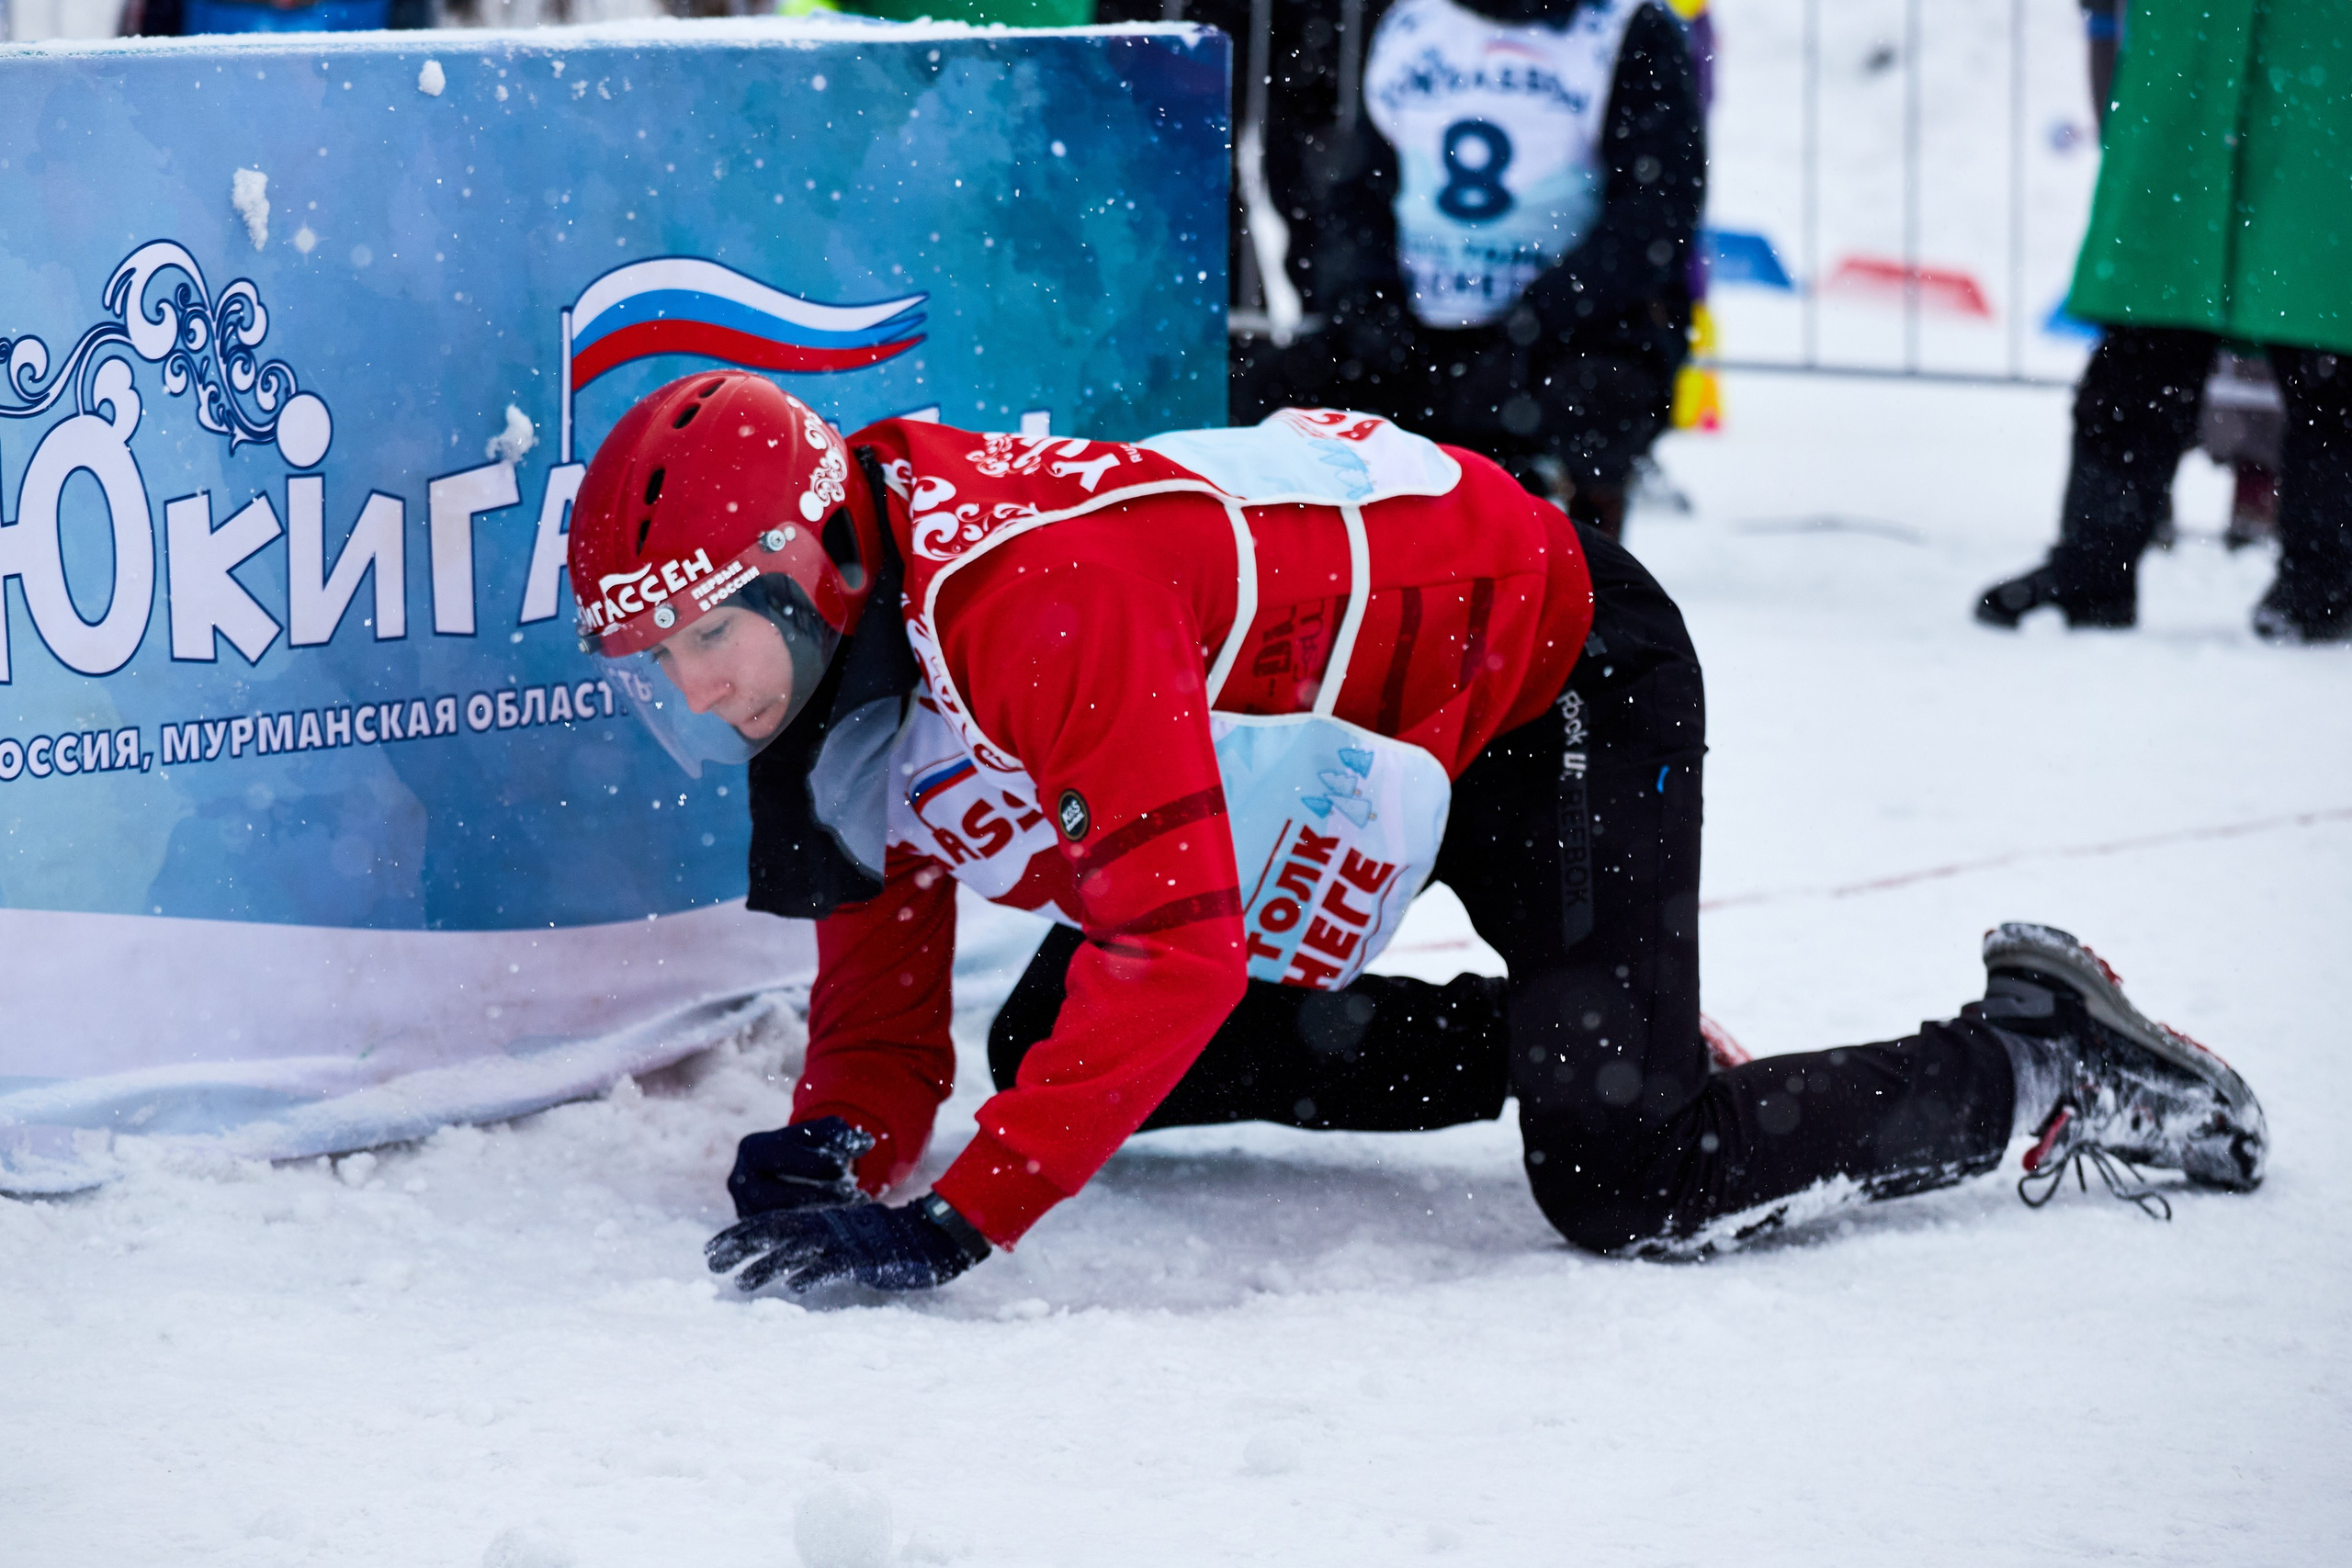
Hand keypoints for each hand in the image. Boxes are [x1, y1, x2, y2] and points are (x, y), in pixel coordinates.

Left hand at [705, 1193, 991, 1293]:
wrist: (932, 1234)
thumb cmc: (888, 1241)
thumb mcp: (847, 1238)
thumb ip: (819, 1247)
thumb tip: (788, 1267)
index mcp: (821, 1220)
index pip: (772, 1224)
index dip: (740, 1236)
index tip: (710, 1251)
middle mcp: (827, 1227)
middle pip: (776, 1232)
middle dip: (741, 1247)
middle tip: (710, 1265)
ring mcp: (844, 1242)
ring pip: (799, 1251)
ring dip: (769, 1266)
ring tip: (742, 1284)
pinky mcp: (864, 1259)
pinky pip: (835, 1266)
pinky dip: (814, 1274)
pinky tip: (793, 1287)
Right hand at [726, 1116, 875, 1218]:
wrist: (790, 1169)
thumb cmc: (809, 1147)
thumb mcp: (824, 1134)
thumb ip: (842, 1135)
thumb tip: (864, 1142)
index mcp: (753, 1148)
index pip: (783, 1156)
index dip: (816, 1162)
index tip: (846, 1166)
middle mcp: (739, 1180)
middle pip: (774, 1194)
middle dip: (816, 1195)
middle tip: (851, 1195)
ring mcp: (743, 1209)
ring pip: (774, 1221)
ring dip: (813, 1218)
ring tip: (847, 1212)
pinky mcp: (755, 1231)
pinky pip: (778, 1237)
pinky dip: (807, 1233)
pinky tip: (835, 1227)